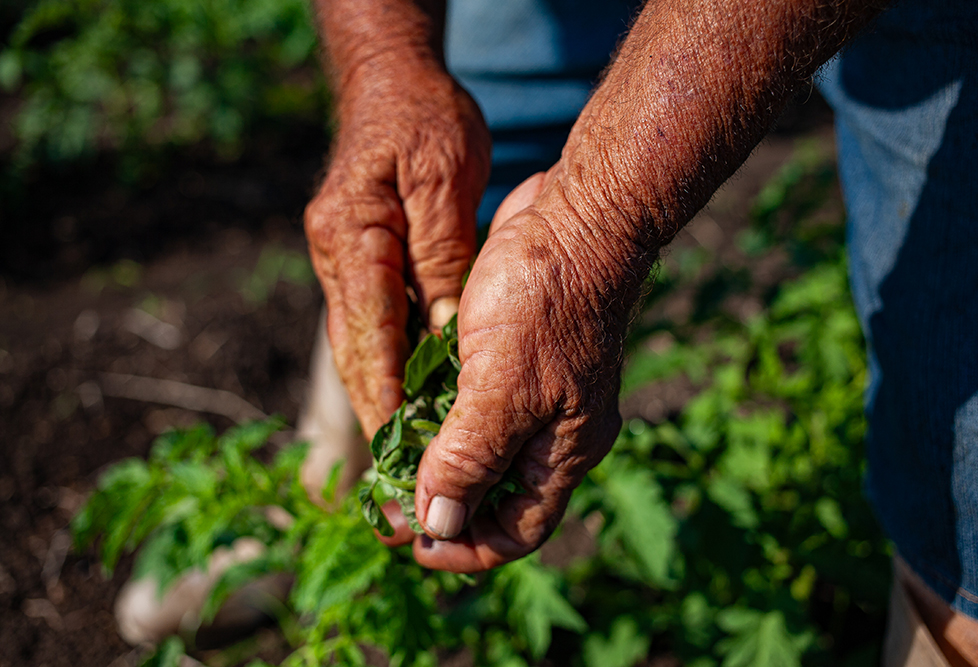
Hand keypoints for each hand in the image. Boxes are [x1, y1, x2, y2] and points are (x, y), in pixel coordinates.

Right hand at [305, 58, 489, 437]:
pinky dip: (388, 362)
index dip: (383, 396)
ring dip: (379, 396)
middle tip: (400, 472)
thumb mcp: (444, 180)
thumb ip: (441, 259)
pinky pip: (371, 322)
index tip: (399, 449)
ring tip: (405, 453)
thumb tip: (443, 334)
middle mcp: (335, 254)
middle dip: (377, 412)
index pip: (368, 333)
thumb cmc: (423, 118)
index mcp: (351, 235)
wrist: (389, 80)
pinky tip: (409, 394)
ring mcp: (340, 257)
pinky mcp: (355, 257)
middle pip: (355, 350)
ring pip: (359, 342)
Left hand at [400, 171, 644, 570]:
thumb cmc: (548, 300)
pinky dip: (436, 411)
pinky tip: (404, 403)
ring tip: (385, 455)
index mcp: (564, 451)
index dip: (462, 548)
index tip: (408, 542)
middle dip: (439, 504)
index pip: (516, 533)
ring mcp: (533, 392)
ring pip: (476, 449)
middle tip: (383, 500)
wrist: (574, 216)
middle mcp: (552, 430)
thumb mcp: (503, 389)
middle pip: (492, 496)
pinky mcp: (510, 356)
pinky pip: (470, 403)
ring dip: (432, 458)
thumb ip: (469, 460)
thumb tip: (437, 525)